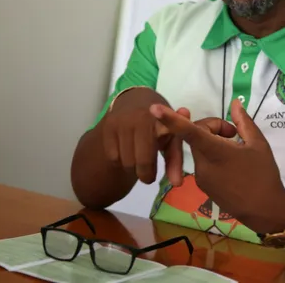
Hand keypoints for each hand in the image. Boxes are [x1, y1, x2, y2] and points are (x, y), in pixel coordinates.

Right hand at [100, 88, 235, 185]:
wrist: (135, 100)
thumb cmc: (159, 124)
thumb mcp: (171, 138)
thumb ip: (176, 159)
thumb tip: (177, 185)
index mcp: (160, 121)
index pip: (158, 147)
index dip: (155, 167)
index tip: (155, 181)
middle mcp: (139, 119)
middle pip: (138, 162)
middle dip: (144, 173)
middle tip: (149, 177)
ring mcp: (121, 121)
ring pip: (124, 161)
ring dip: (132, 168)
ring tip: (139, 163)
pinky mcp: (107, 126)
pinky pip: (112, 156)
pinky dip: (119, 160)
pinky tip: (127, 152)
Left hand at [150, 99, 284, 233]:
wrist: (264, 211)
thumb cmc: (264, 175)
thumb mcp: (258, 144)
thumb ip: (243, 122)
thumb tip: (235, 103)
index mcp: (216, 152)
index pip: (189, 132)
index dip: (171, 119)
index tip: (154, 109)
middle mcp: (202, 165)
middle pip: (196, 135)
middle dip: (212, 128)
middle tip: (234, 133)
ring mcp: (201, 177)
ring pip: (199, 149)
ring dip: (212, 141)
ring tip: (236, 148)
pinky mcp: (203, 186)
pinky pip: (202, 162)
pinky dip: (212, 155)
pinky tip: (231, 163)